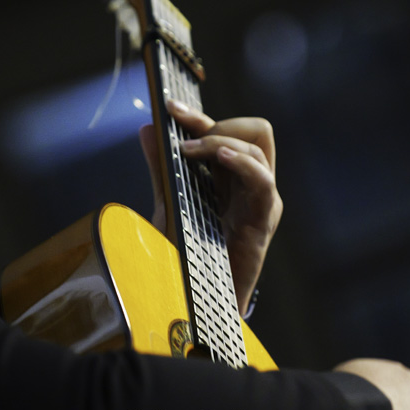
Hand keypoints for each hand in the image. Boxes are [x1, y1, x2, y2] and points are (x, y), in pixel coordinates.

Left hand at [139, 100, 282, 315]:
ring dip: (222, 140)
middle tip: (186, 139)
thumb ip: (161, 168)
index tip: (169, 107)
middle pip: (256, 130)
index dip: (198, 116)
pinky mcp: (262, 219)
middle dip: (220, 122)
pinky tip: (219, 158)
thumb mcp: (167, 205)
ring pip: (259, 146)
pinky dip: (242, 162)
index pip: (227, 131)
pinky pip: (263, 180)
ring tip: (191, 151)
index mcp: (232, 179)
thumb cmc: (186, 258)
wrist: (196, 303)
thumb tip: (146, 128)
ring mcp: (261, 200)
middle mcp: (252, 185)